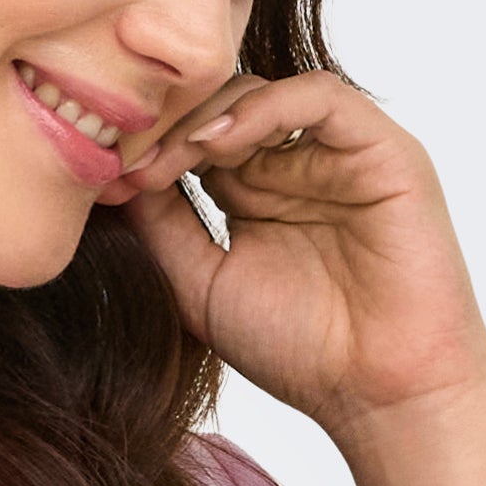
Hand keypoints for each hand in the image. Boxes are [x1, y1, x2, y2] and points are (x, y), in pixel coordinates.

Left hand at [100, 69, 485, 442]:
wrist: (379, 391)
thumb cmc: (301, 350)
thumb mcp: (203, 287)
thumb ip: (162, 230)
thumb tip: (115, 180)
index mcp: (255, 193)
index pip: (194, 139)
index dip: (148, 149)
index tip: (105, 178)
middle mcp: (294, 164)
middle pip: (221, 106)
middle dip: (168, 128)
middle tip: (126, 161)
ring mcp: (338, 153)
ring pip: (263, 93)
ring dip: (205, 117)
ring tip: (165, 158)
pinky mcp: (381, 149)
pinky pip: (319, 98)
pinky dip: (263, 108)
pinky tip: (216, 143)